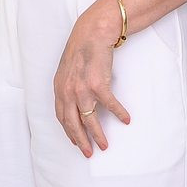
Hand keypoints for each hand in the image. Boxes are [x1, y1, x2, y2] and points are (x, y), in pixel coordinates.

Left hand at [52, 2, 130, 156]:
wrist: (92, 33)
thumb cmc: (81, 49)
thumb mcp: (67, 70)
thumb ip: (68, 86)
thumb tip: (74, 100)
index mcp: (59, 88)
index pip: (62, 116)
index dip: (69, 131)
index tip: (76, 142)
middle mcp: (68, 91)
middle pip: (73, 123)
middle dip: (81, 141)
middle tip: (89, 153)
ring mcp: (82, 89)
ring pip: (90, 120)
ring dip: (98, 135)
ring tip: (105, 145)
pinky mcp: (98, 84)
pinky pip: (110, 105)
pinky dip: (119, 113)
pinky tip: (126, 119)